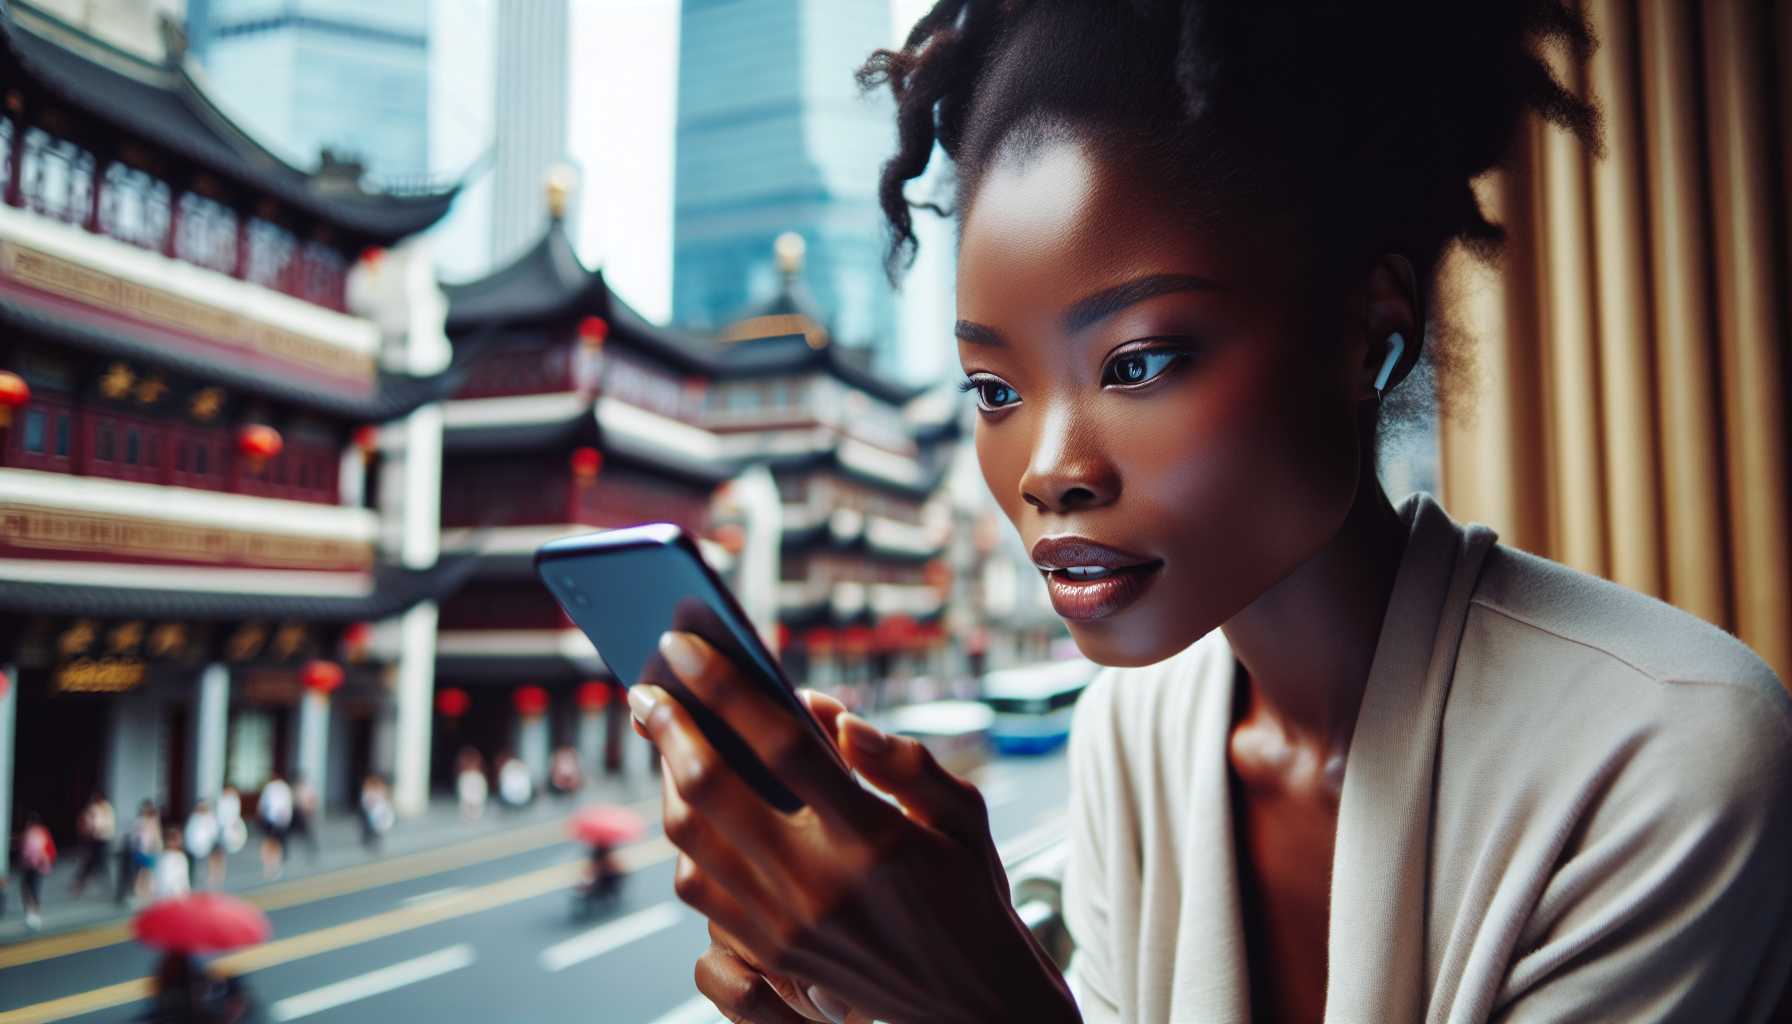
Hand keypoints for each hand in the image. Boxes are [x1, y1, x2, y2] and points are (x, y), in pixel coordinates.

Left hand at [631, 631, 1077, 1023]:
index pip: (781, 742)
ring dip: (667, 782)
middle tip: (645, 688)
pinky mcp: (772, 955)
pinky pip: (700, 892)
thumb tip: (833, 716)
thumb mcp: (963, 819)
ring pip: (691, 842)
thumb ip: (902, 761)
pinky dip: (685, 838)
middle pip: (713, 788)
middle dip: (668, 728)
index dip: (724, 686)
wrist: (971, 1009)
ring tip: (666, 740)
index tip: (682, 643)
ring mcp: (787, 925)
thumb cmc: (969, 897)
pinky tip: (690, 806)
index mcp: (873, 835)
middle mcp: (819, 881)